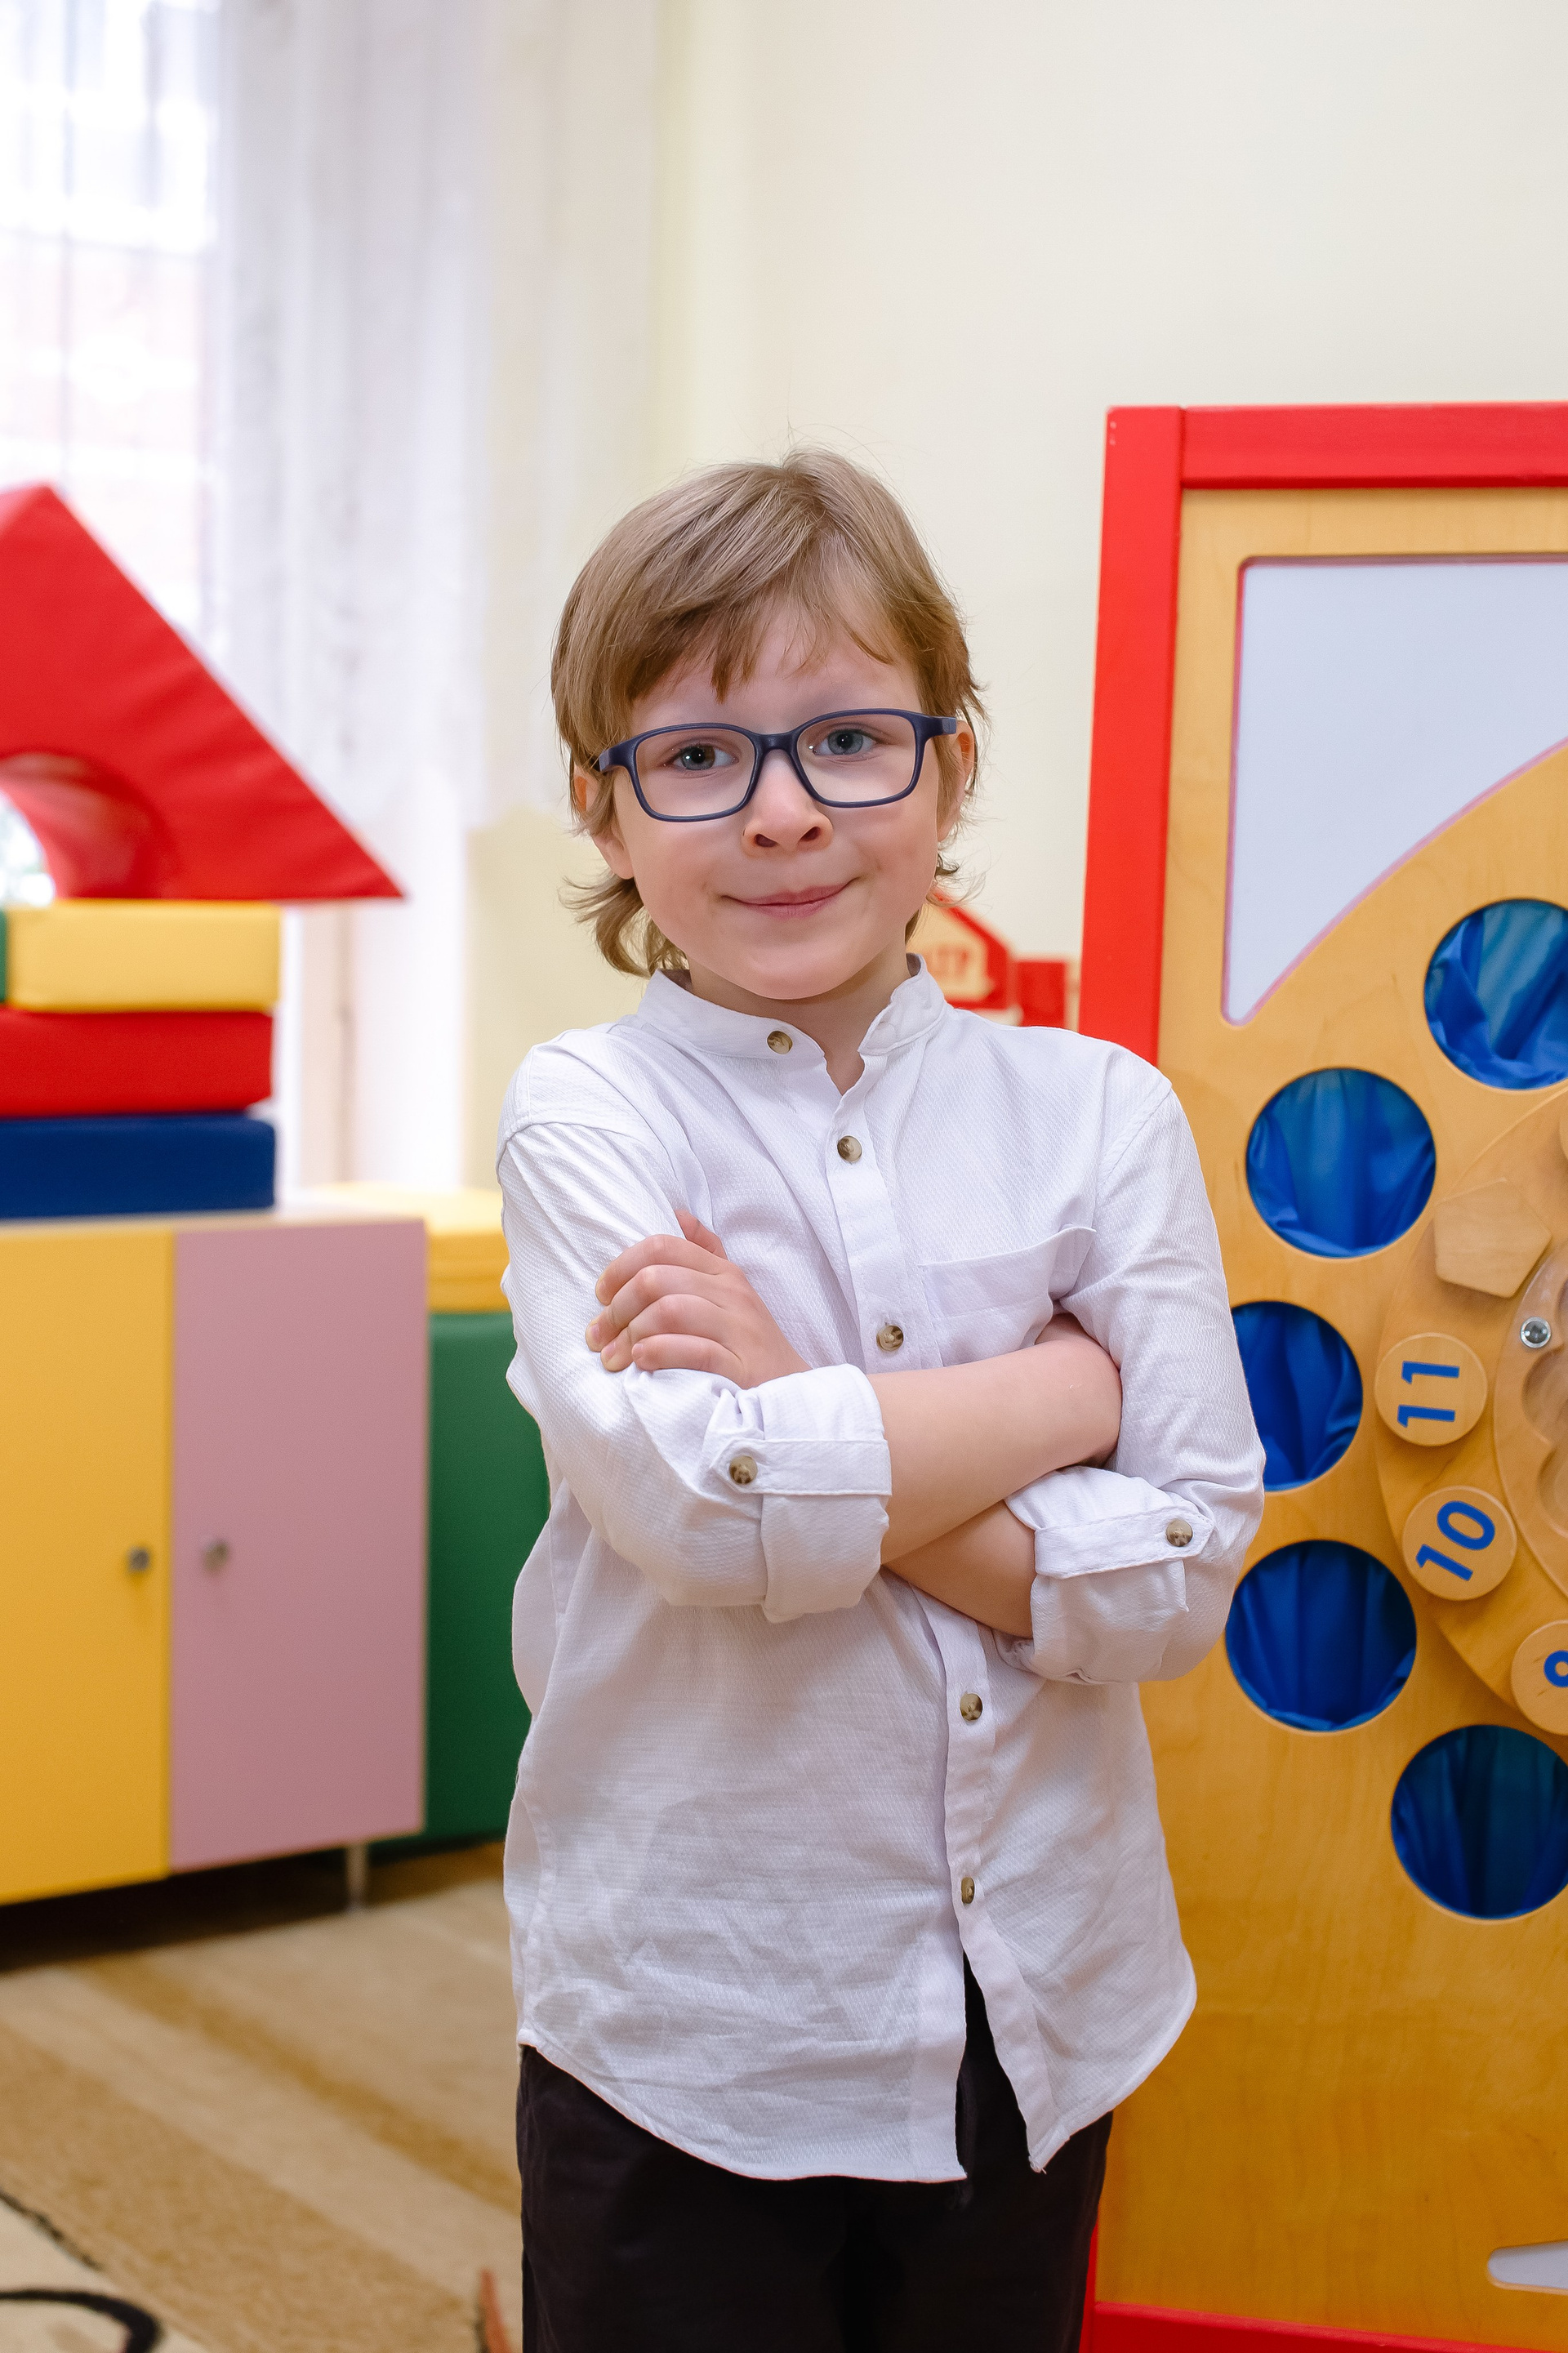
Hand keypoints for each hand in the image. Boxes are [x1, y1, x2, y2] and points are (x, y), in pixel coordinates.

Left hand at [587, 1210, 809, 1385]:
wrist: (791, 1391)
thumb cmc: (748, 1343)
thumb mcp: (731, 1291)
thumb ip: (704, 1252)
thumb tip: (677, 1214)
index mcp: (722, 1272)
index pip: (662, 1246)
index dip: (621, 1266)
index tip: (602, 1295)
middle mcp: (731, 1294)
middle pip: (657, 1279)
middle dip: (617, 1307)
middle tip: (600, 1335)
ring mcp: (738, 1330)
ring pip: (670, 1311)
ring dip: (630, 1333)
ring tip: (614, 1357)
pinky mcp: (741, 1367)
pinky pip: (693, 1351)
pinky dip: (659, 1353)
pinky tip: (641, 1362)